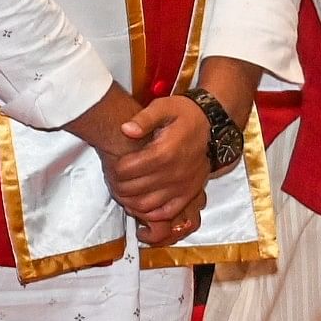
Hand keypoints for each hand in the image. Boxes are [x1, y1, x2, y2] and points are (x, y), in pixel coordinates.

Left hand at [99, 92, 211, 241]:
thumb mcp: (163, 107)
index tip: (110, 163)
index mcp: (164, 152)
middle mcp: (174, 173)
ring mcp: (182, 186)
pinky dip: (149, 213)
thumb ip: (143, 119)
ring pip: (146, 205)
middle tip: (111, 178)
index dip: (113, 168)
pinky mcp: (189, 194)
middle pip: (133, 189)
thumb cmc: (183, 115)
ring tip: (121, 190)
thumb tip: (126, 129)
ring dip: (128, 201)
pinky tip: (139, 204)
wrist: (210, 124)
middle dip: (116, 185)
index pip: (127, 170)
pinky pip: (166, 212)